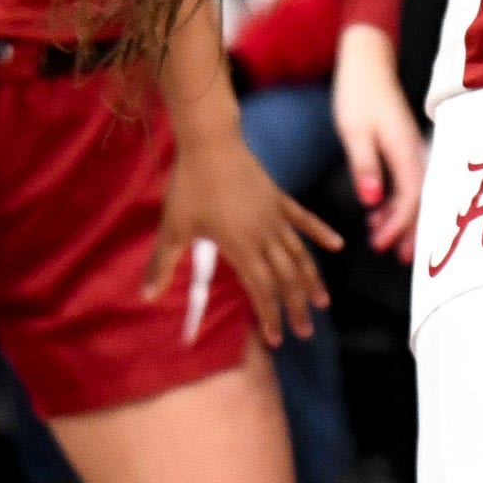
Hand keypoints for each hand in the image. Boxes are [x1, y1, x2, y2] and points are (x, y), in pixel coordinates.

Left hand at [149, 119, 342, 344]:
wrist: (211, 143)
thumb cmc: (190, 186)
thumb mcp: (173, 228)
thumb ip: (163, 264)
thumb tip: (145, 296)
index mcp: (241, 247)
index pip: (261, 289)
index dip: (269, 315)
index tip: (276, 339)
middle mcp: (264, 236)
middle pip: (286, 277)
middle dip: (296, 307)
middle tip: (306, 332)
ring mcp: (275, 216)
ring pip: (299, 254)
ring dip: (311, 280)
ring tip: (323, 302)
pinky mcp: (279, 199)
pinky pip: (304, 220)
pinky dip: (320, 233)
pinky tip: (337, 245)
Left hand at [333, 24, 425, 261]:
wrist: (367, 63)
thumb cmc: (359, 94)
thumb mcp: (354, 131)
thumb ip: (365, 166)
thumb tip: (372, 200)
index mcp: (405, 149)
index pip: (411, 196)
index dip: (399, 225)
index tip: (380, 244)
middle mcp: (415, 152)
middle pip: (422, 200)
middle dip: (413, 231)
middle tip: (399, 259)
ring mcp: (412, 150)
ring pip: (415, 193)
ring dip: (402, 219)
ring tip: (380, 239)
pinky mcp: (403, 148)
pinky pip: (407, 183)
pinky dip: (395, 203)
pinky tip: (376, 213)